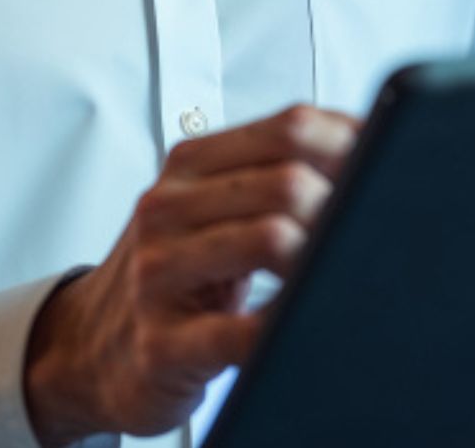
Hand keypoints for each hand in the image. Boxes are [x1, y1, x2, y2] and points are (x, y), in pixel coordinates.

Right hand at [22, 103, 358, 446]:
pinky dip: (284, 326)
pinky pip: (239, 332)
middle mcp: (167, 209)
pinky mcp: (160, 343)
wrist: (86, 347)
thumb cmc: (172, 272)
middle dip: (343, 207)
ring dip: (322, 260)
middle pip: (289, 182)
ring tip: (338, 273)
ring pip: (272, 240)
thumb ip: (274, 169)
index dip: (353, 144)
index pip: (290, 128)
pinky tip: (300, 325)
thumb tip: (370, 139)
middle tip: (367, 231)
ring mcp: (158, 274)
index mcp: (189, 165)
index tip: (388, 167)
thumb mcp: (213, 206)